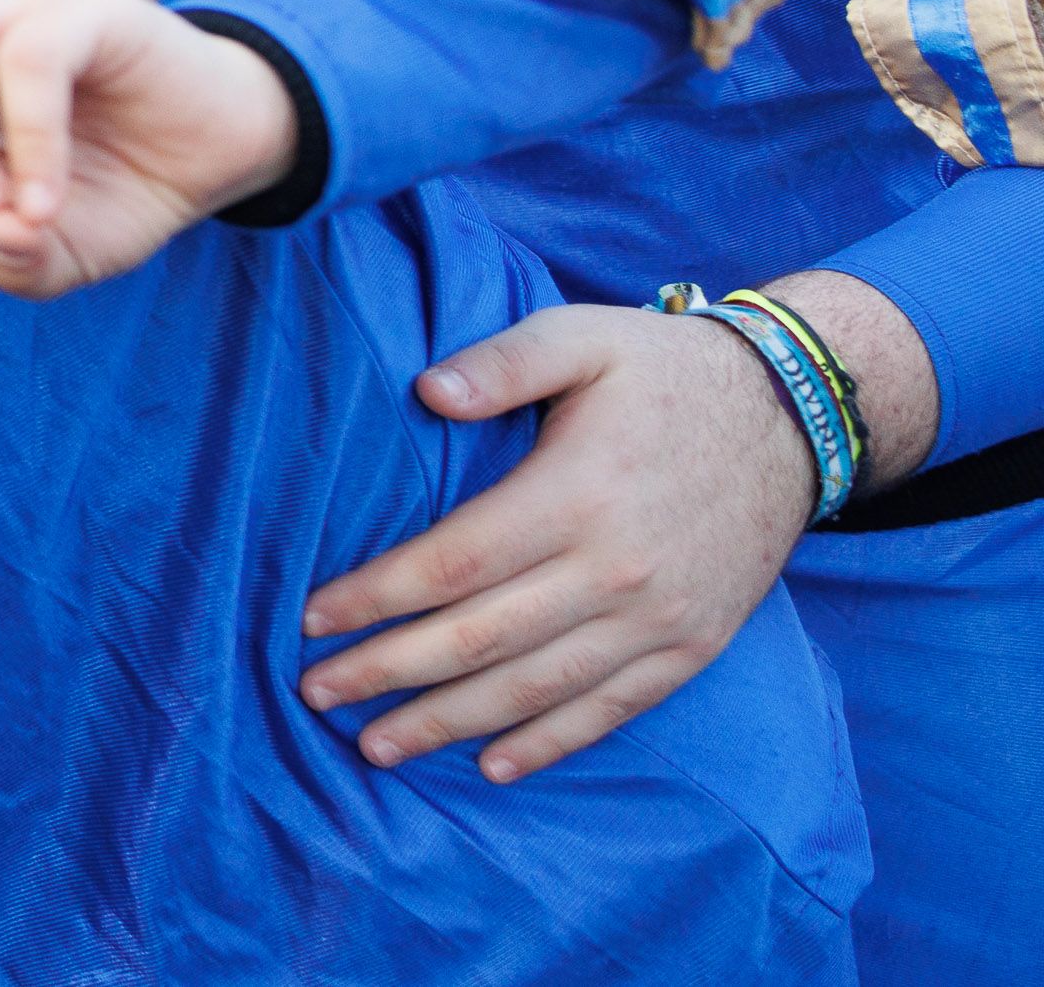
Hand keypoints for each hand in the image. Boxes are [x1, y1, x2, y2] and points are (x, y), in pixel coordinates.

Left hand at [298, 305, 810, 780]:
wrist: (794, 419)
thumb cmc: (664, 372)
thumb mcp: (583, 337)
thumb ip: (502, 361)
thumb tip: (426, 390)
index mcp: (575, 495)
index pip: (450, 565)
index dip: (374, 597)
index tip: (310, 617)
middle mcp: (615, 570)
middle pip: (479, 639)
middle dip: (388, 672)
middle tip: (315, 693)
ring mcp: (659, 618)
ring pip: (536, 688)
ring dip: (449, 723)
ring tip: (377, 745)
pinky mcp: (692, 647)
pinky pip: (611, 709)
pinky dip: (549, 743)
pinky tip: (492, 766)